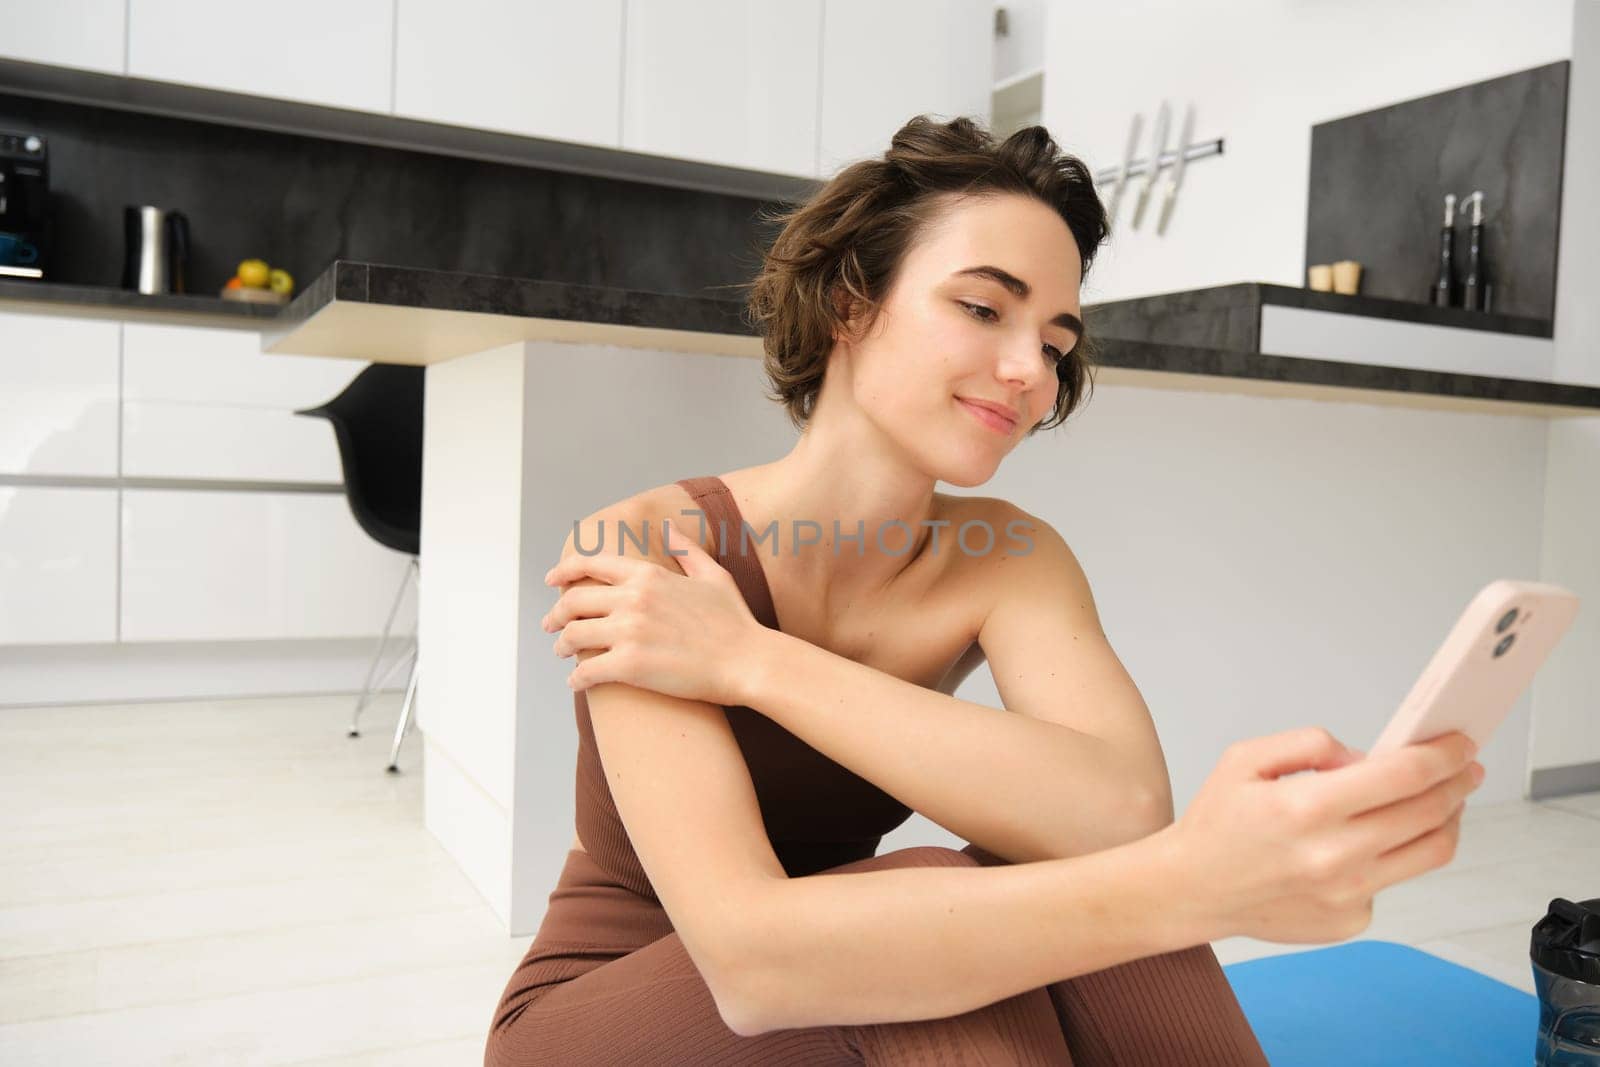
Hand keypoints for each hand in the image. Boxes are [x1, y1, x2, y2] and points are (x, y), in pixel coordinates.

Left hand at [541, 519, 766, 705]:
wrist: (749, 661)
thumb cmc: (735, 622)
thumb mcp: (713, 576)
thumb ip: (686, 550)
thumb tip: (669, 525)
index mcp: (648, 574)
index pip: (591, 564)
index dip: (564, 571)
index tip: (552, 581)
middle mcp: (633, 599)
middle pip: (574, 602)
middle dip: (556, 615)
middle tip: (551, 626)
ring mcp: (629, 632)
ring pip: (573, 636)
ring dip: (563, 646)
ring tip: (563, 654)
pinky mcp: (630, 666)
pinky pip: (587, 671)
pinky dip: (576, 678)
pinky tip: (577, 683)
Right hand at [1158, 726, 1483, 944]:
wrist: (1192, 890)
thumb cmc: (1217, 823)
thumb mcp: (1245, 758)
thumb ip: (1309, 743)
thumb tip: (1366, 758)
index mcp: (1306, 807)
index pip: (1403, 775)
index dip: (1442, 755)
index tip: (1460, 744)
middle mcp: (1333, 855)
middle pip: (1429, 813)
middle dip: (1458, 783)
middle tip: (1465, 767)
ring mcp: (1346, 894)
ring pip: (1430, 853)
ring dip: (1447, 820)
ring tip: (1441, 801)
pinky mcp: (1350, 920)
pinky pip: (1393, 880)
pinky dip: (1394, 855)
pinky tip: (1370, 843)